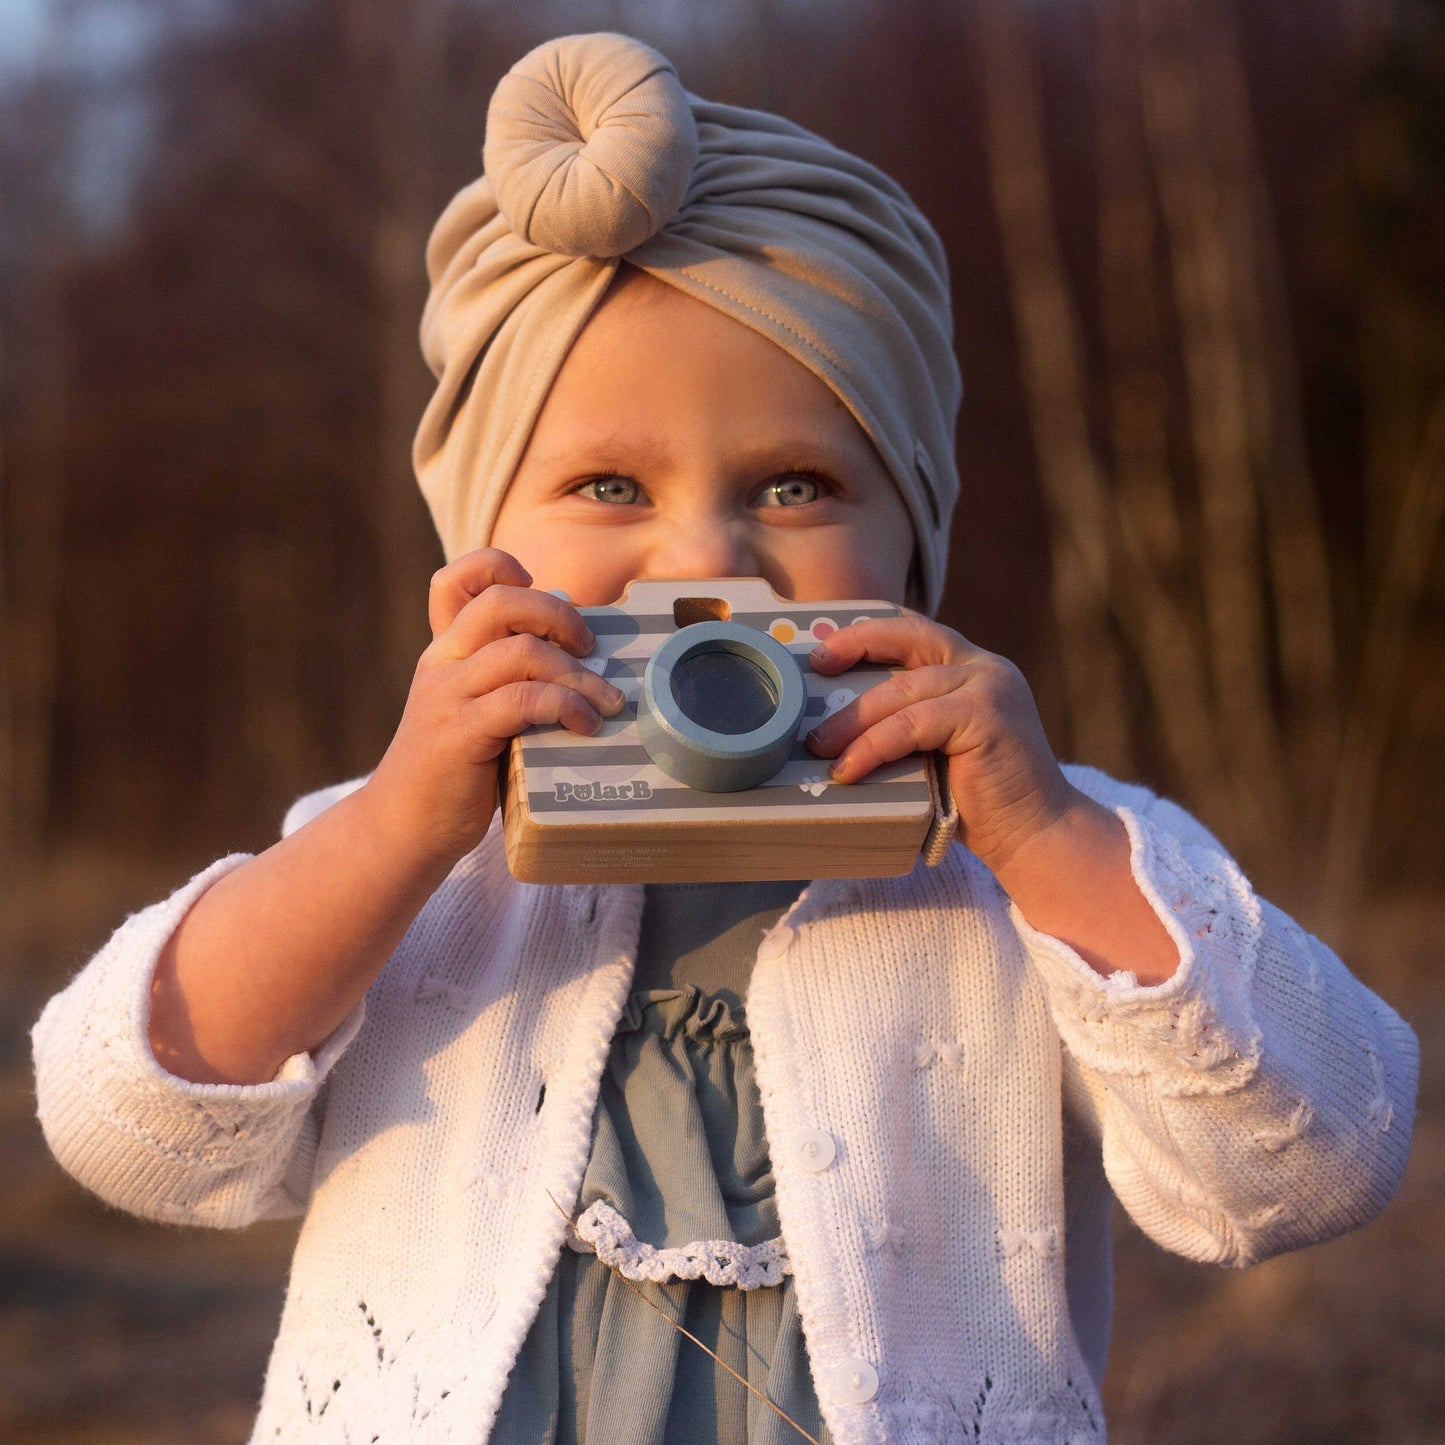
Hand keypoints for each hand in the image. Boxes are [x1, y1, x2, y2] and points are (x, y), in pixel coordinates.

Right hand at [365, 548, 625, 865]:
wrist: (404, 827)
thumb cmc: (457, 771)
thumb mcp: (477, 710)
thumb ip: (510, 679)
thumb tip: (588, 660)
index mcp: (446, 650)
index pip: (455, 578)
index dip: (501, 567)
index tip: (543, 591)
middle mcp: (442, 662)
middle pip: (501, 602)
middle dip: (558, 615)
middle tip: (590, 647)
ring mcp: (447, 696)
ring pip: (522, 653)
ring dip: (579, 675)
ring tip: (608, 702)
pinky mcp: (460, 734)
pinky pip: (522, 701)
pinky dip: (566, 707)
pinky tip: (586, 725)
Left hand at [805, 613, 1177, 979]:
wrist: (1036, 836)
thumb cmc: (979, 803)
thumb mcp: (937, 749)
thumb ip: (908, 724)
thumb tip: (834, 724)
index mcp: (975, 669)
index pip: (917, 631)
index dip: (870, 630)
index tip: (827, 646)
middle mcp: (986, 668)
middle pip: (909, 639)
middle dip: (856, 645)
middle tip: (814, 669)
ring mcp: (990, 688)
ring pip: (902, 690)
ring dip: (852, 718)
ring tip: (818, 745)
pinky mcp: (987, 717)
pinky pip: (912, 725)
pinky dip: (873, 746)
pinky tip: (849, 769)